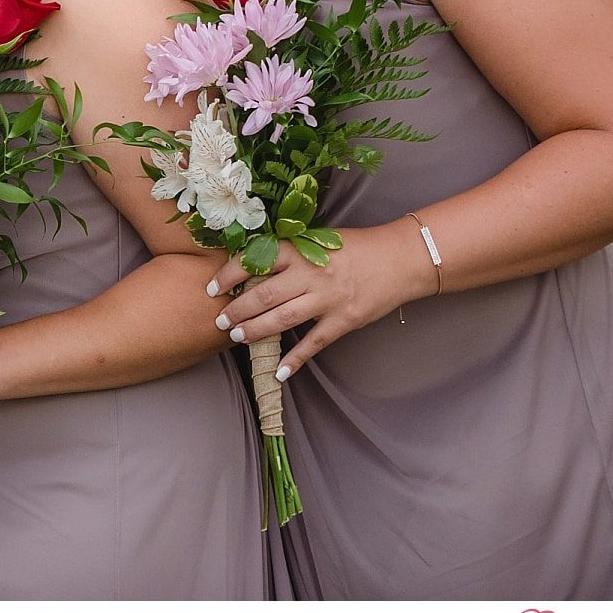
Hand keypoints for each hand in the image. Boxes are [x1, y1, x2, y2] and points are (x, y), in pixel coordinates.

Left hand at [210, 221, 434, 377]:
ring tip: (238, 338)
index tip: (212, 288)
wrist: (399, 259)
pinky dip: (295, 359)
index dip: (229, 276)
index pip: (254, 261)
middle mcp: (310, 275)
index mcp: (300, 251)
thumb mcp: (316, 240)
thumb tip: (250, 266)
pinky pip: (315, 343)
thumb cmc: (354, 246)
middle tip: (219, 321)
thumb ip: (288, 253)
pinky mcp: (344, 320)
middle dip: (237, 310)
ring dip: (257, 331)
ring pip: (283, 319)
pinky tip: (279, 373)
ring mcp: (327, 299)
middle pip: (263, 295)